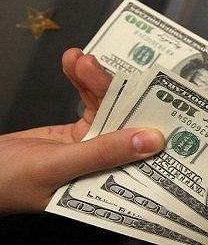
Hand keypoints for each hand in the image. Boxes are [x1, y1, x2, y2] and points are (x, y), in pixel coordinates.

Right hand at [0, 48, 164, 215]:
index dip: (152, 126)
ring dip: (96, 81)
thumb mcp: (58, 166)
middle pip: (124, 123)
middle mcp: (106, 166)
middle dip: (115, 92)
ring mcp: (91, 147)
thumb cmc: (8, 182)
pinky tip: (76, 63)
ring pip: (106, 108)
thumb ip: (103, 152)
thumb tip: (152, 141)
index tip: (157, 97)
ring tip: (82, 59)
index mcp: (109, 185)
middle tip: (98, 67)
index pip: (142, 155)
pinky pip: (87, 104)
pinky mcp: (75, 133)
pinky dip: (82, 83)